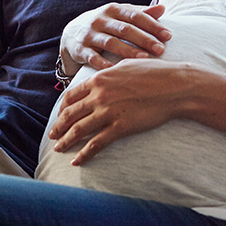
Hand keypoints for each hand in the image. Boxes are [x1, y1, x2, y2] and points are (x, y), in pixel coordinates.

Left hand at [48, 59, 183, 164]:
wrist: (174, 86)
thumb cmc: (154, 73)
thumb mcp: (126, 65)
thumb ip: (109, 72)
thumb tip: (102, 76)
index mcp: (99, 79)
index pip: (71, 95)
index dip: (62, 108)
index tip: (59, 115)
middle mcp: (99, 95)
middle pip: (70, 114)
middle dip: (59, 126)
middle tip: (52, 135)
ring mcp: (108, 112)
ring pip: (79, 129)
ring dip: (66, 141)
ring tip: (58, 149)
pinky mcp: (120, 127)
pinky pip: (96, 143)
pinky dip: (84, 153)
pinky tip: (76, 160)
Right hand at [59, 3, 169, 75]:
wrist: (72, 33)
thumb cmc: (105, 25)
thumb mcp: (120, 16)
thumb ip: (140, 13)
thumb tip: (163, 8)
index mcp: (113, 9)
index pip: (136, 16)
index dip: (152, 25)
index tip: (168, 36)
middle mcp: (100, 20)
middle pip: (125, 29)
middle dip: (144, 39)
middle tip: (161, 49)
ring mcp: (89, 34)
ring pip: (110, 42)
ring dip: (128, 51)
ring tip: (144, 58)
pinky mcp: (80, 49)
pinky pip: (93, 58)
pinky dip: (104, 64)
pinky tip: (117, 71)